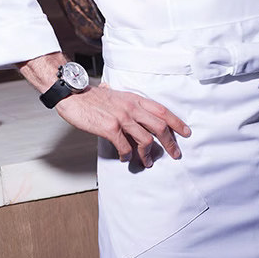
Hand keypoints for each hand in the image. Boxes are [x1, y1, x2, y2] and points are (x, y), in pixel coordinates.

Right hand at [56, 81, 190, 167]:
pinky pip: (125, 147)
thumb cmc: (91, 96)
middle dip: (170, 143)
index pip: (162, 110)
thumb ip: (126, 102)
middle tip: (175, 154)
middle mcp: (131, 108)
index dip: (176, 122)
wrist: (73, 95)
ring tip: (146, 163)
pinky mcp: (110, 128)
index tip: (186, 132)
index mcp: (134, 99)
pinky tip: (125, 158)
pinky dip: (127, 156)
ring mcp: (122, 118)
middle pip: (160, 126)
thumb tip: (132, 110)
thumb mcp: (115, 95)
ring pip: (145, 140)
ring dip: (148, 155)